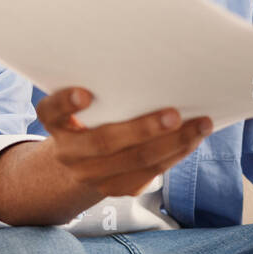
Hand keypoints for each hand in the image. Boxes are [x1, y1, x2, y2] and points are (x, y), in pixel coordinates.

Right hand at [36, 87, 211, 197]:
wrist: (79, 161)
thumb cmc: (93, 115)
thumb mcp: (87, 102)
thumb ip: (105, 88)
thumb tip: (157, 65)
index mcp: (56, 123)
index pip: (51, 111)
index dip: (65, 103)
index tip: (84, 94)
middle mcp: (68, 152)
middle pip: (105, 142)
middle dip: (144, 128)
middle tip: (175, 114)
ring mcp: (91, 175)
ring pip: (136, 162)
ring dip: (174, 143)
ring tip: (201, 125)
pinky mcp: (114, 188)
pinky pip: (149, 175)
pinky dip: (176, 155)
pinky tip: (194, 139)